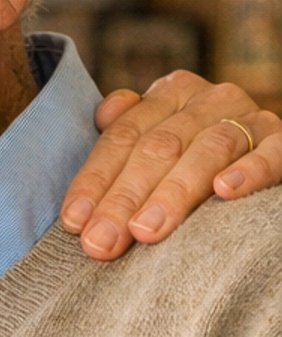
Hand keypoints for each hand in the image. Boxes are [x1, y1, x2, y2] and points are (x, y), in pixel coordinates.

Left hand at [60, 70, 281, 258]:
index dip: (95, 179)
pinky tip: (225, 191)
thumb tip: (103, 116)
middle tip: (101, 242)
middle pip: (158, 146)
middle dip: (124, 197)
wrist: (261, 160)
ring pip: (207, 149)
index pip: (123, 136)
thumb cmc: (196, 164)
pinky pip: (270, 153)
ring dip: (174, 192)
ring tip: (146, 230)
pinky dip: (248, 171)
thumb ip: (128, 133)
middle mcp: (210, 98)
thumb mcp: (160, 143)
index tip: (74, 223)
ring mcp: (251, 118)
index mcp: (171, 94)